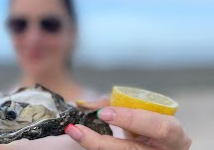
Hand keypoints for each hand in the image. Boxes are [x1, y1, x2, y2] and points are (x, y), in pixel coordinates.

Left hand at [65, 98, 191, 149]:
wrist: (159, 142)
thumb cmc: (150, 122)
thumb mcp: (139, 110)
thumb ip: (113, 104)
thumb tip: (81, 104)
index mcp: (173, 132)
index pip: (156, 127)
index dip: (130, 119)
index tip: (103, 113)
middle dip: (101, 142)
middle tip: (78, 130)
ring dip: (95, 146)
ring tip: (75, 133)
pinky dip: (99, 148)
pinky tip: (85, 140)